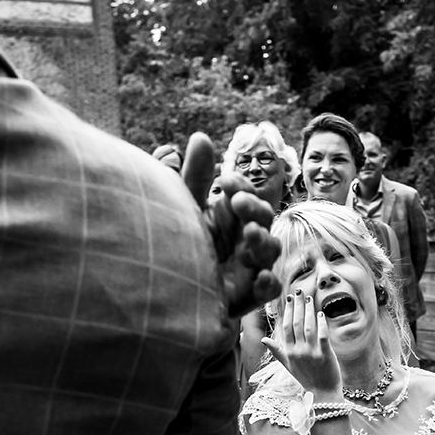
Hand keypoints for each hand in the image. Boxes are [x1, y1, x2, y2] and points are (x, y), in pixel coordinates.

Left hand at [182, 132, 281, 317]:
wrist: (164, 294)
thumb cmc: (179, 247)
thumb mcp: (185, 210)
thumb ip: (194, 178)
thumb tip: (200, 137)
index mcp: (229, 217)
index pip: (247, 197)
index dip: (243, 188)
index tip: (227, 182)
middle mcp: (242, 240)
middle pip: (264, 221)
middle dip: (255, 210)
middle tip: (238, 204)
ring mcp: (246, 269)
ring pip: (270, 253)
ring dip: (264, 242)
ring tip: (250, 236)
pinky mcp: (244, 297)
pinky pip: (267, 291)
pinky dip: (268, 284)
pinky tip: (260, 277)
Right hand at [262, 290, 341, 394]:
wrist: (322, 393)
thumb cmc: (306, 378)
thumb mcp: (287, 365)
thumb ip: (277, 351)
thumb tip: (264, 339)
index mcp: (288, 352)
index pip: (286, 327)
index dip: (288, 311)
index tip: (289, 298)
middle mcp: (298, 351)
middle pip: (296, 323)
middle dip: (297, 305)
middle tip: (299, 292)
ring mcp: (311, 353)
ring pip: (308, 327)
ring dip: (308, 311)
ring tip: (309, 299)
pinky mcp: (325, 354)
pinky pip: (322, 335)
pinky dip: (321, 323)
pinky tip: (321, 313)